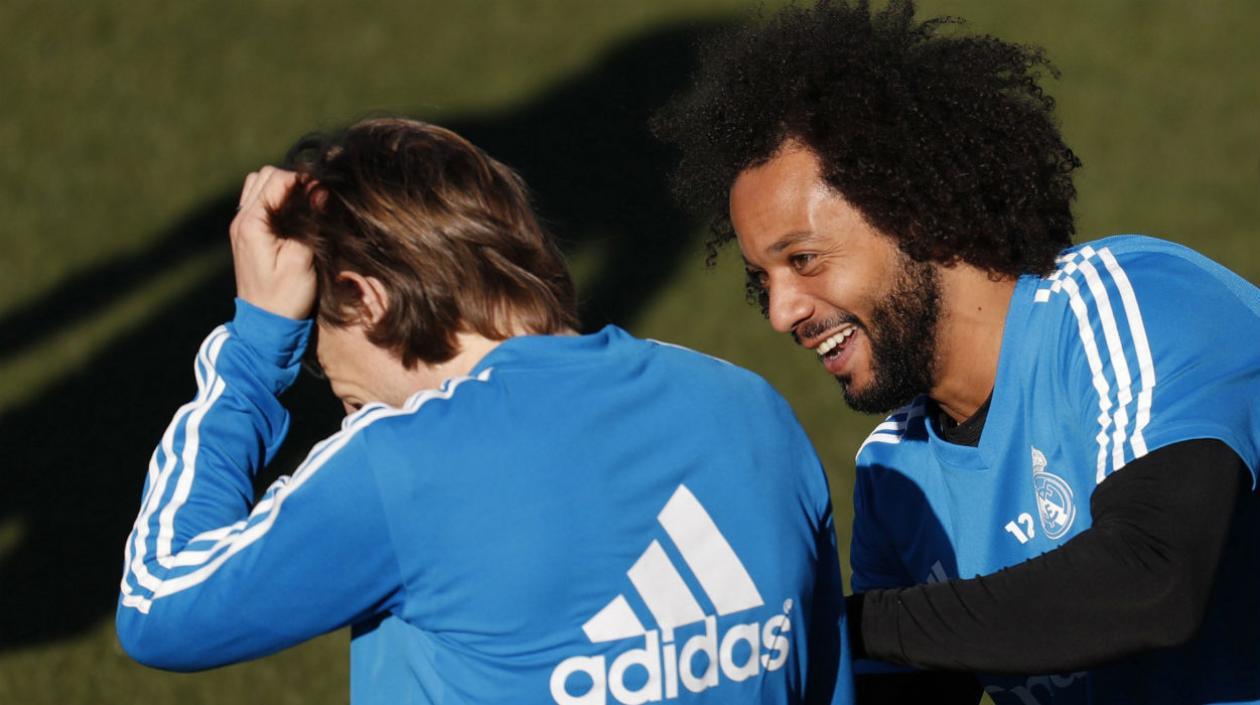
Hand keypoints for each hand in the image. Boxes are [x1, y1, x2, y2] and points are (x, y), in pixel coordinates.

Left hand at [229, 167, 316, 319]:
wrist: (265, 324)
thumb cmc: (285, 297)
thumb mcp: (302, 260)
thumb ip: (310, 222)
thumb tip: (321, 190)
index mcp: (252, 224)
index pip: (277, 180)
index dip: (303, 179)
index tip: (325, 190)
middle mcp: (241, 220)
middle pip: (264, 176)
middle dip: (292, 179)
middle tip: (316, 195)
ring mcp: (241, 226)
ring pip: (258, 185)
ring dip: (282, 187)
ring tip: (305, 202)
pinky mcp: (246, 233)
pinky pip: (257, 201)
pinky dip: (275, 198)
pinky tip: (293, 214)